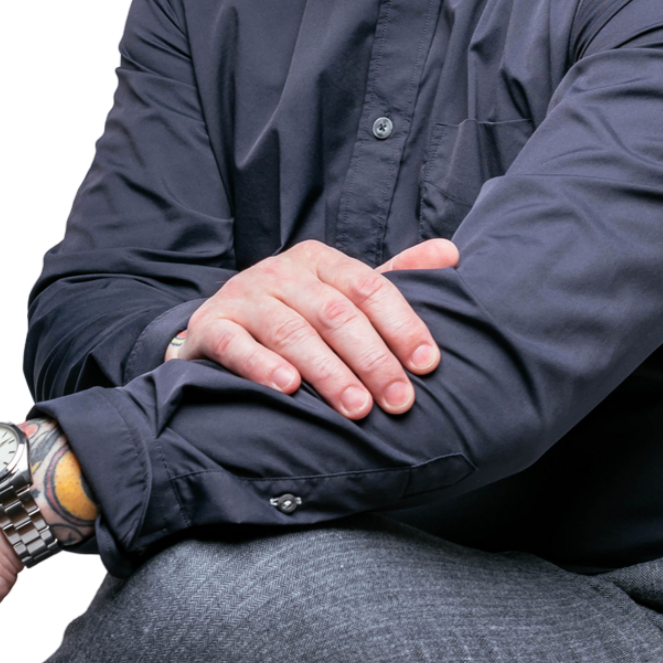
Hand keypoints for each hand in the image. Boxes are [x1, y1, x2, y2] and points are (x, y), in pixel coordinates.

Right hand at [164, 237, 457, 418]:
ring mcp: (243, 297)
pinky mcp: (211, 326)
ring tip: (356, 408)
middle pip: (335, 313)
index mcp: (320, 261)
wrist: (218, 327)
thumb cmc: (296, 314)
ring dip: (327, 371)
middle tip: (398, 400)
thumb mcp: (343, 293)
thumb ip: (395, 277)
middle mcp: (281, 272)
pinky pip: (236, 345)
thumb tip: (451, 253)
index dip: (401, 324)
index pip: (369, 286)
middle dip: (372, 359)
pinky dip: (261, 366)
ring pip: (290, 331)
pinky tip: (287, 389)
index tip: (428, 364)